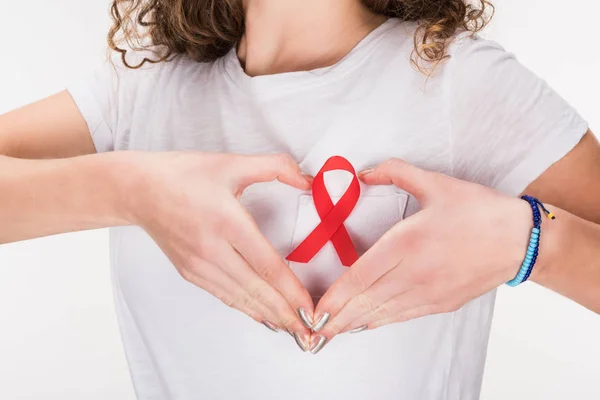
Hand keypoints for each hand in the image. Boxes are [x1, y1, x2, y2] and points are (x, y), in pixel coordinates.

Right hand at [126, 152, 314, 347]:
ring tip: (294, 330)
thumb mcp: (232, 162)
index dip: (292, 291)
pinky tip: (263, 317)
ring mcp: (198, 265)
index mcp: (226, 222)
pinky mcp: (190, 272)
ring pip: (241, 298)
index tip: (311, 307)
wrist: (137, 190)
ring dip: (269, 316)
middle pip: (257, 290)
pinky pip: (224, 295)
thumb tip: (307, 179)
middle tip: (311, 331)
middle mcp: (211, 250)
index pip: (267, 266)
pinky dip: (247, 309)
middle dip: (287, 313)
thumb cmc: (182, 174)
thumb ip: (275, 167)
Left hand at [308, 158, 536, 352]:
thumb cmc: (479, 211)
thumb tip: (364, 173)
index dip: (335, 295)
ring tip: (332, 331)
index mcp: (408, 242)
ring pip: (383, 313)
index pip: (360, 275)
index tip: (316, 308)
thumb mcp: (435, 183)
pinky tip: (366, 325)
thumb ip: (395, 173)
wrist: (521, 240)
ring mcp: (429, 292)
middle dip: (337, 317)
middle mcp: (414, 273)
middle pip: (367, 300)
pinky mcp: (442, 303)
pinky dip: (381, 322)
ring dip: (354, 323)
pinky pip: (404, 316)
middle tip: (313, 329)